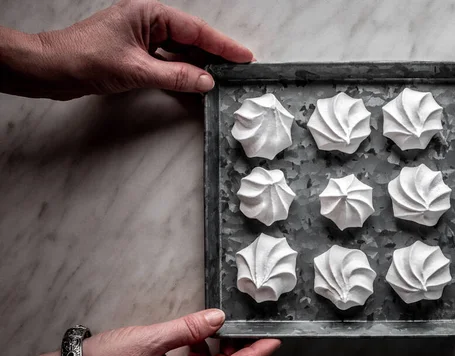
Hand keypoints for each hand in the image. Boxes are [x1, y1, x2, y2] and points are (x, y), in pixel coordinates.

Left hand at [0, 0, 252, 98]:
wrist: (51, 69)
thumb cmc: (86, 59)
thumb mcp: (137, 70)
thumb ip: (176, 76)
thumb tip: (206, 81)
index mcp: (148, 14)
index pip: (194, 30)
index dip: (222, 45)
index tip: (243, 56)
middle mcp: (146, 22)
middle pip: (190, 38)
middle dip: (215, 54)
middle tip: (239, 68)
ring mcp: (140, 38)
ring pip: (179, 51)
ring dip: (199, 64)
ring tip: (223, 76)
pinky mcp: (134, 53)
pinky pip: (166, 61)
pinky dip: (181, 71)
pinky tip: (194, 81)